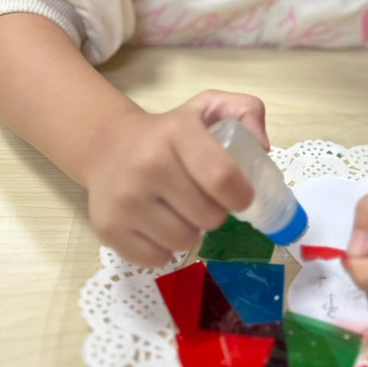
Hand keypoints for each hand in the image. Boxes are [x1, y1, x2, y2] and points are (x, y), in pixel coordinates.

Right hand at [83, 89, 268, 268]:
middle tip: (203, 199)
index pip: (221, 176)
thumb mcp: (207, 107)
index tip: (242, 196)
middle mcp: (147, 165)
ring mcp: (125, 200)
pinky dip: (164, 249)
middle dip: (215, 212)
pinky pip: (157, 259)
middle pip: (209, 217)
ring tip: (180, 211)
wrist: (105, 146)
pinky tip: (158, 225)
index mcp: (176, 133)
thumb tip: (262, 147)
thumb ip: (246, 111)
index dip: (242, 194)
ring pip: (185, 241)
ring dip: (191, 231)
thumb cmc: (167, 132)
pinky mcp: (108, 228)